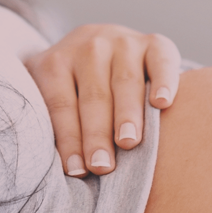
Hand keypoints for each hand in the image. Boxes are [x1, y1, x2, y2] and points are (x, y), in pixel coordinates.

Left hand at [25, 23, 180, 176]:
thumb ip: (51, 123)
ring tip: (128, 142)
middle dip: (97, 133)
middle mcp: (89, 46)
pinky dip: (163, 81)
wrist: (97, 45)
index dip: (69, 139)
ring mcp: (123, 41)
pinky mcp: (153, 42)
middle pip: (94, 95)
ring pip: (125, 81)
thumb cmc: (72, 88)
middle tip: (102, 165)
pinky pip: (160, 60)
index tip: (77, 171)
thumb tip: (64, 170)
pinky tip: (162, 103)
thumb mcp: (48, 94)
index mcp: (56, 62)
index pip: (61, 104)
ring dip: (127, 114)